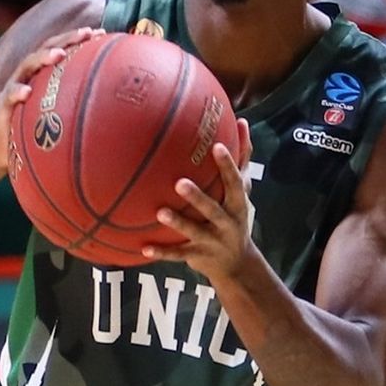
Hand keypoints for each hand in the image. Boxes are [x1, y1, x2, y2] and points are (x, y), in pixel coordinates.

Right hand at [0, 27, 102, 176]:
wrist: (0, 150)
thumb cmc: (34, 131)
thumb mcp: (58, 115)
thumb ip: (77, 105)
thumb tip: (114, 108)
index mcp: (42, 75)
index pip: (60, 49)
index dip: (78, 39)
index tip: (100, 33)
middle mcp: (28, 76)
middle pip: (45, 49)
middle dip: (66, 39)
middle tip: (86, 33)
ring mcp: (13, 89)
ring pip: (26, 67)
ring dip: (42, 58)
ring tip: (59, 54)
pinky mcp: (2, 108)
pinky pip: (8, 97)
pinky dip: (17, 93)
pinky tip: (26, 92)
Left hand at [142, 123, 255, 280]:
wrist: (237, 264)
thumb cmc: (235, 216)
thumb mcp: (242, 191)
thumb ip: (242, 159)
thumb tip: (241, 121)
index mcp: (237, 204)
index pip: (235, 183)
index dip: (228, 166)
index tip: (217, 147)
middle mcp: (227, 223)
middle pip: (213, 209)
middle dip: (198, 198)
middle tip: (179, 182)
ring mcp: (212, 241)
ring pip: (194, 232)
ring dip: (178, 223)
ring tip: (159, 212)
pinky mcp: (198, 256)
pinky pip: (177, 255)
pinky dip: (162, 252)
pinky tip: (143, 247)